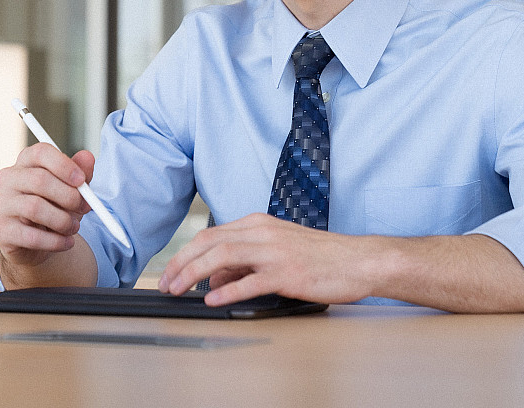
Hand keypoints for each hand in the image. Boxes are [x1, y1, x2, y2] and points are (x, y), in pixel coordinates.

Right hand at [0, 143, 94, 272]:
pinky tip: (67, 242)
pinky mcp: (1, 230)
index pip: (41, 152)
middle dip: (68, 196)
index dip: (63, 165)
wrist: (37, 239)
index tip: (82, 180)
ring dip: (62, 220)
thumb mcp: (72, 187)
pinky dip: (55, 241)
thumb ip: (81, 172)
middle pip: (39, 180)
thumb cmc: (55, 205)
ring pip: (34, 208)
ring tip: (74, 227)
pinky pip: (31, 236)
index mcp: (26, 160)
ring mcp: (1, 204)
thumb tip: (88, 157)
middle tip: (86, 206)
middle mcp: (9, 178)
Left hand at [158, 213, 375, 306]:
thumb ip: (243, 261)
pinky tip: (212, 299)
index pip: (210, 235)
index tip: (170, 272)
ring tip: (180, 290)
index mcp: (258, 224)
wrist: (357, 260)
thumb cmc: (319, 256)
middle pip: (210, 243)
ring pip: (223, 256)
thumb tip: (212, 276)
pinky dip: (227, 289)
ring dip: (195, 274)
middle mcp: (262, 233)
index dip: (185, 254)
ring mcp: (274, 252)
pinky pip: (250, 281)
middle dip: (182, 263)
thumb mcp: (276, 250)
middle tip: (166, 284)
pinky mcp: (287, 273)